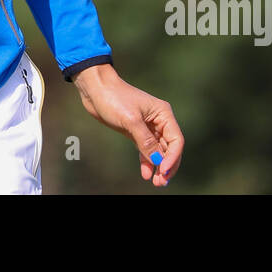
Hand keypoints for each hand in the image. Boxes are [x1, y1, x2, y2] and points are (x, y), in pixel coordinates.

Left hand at [73, 63, 183, 186]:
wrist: (95, 89)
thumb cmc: (114, 98)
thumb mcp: (131, 120)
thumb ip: (145, 141)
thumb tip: (157, 160)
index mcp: (163, 113)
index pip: (176, 140)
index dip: (173, 158)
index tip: (164, 171)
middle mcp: (158, 120)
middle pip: (169, 148)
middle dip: (167, 165)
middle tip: (162, 182)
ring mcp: (147, 127)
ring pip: (158, 151)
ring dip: (158, 166)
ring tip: (156, 182)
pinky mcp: (135, 131)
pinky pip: (146, 149)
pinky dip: (147, 161)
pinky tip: (145, 173)